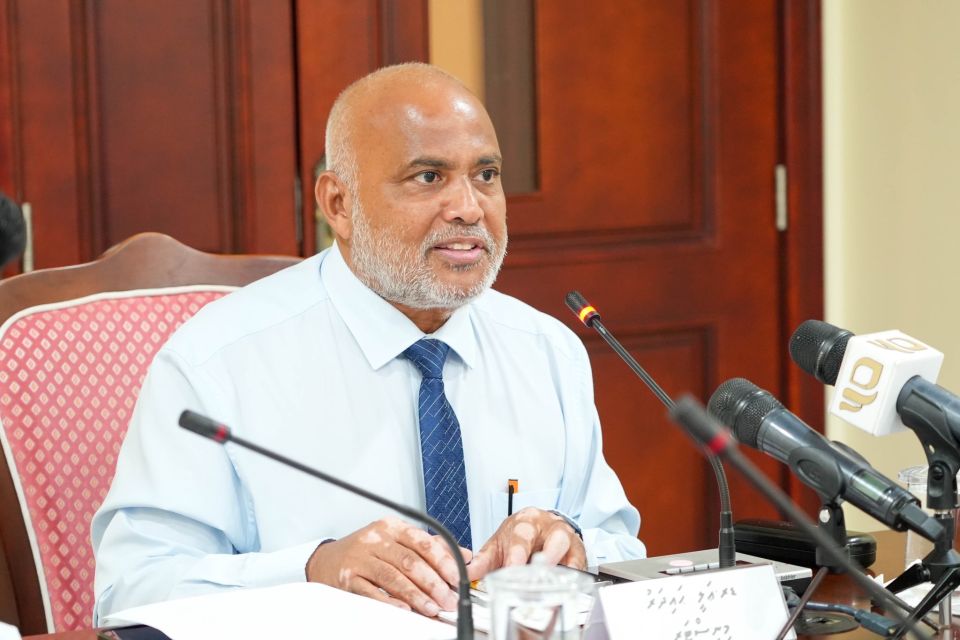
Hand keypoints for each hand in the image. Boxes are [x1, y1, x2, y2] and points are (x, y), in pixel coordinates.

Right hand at [305, 517, 471, 616]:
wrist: (327, 560)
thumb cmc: (367, 551)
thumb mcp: (397, 541)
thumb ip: (431, 546)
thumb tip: (464, 556)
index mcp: (392, 527)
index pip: (423, 542)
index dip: (443, 561)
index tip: (457, 576)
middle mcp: (376, 539)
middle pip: (410, 561)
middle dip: (434, 583)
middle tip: (448, 598)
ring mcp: (361, 558)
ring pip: (394, 577)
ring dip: (417, 595)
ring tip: (432, 608)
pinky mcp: (349, 578)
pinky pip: (372, 592)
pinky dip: (390, 601)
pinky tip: (404, 609)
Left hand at [468, 507, 585, 580]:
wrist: (539, 526)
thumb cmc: (518, 535)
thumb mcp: (499, 544)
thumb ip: (483, 560)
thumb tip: (467, 572)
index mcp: (526, 521)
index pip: (521, 535)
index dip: (517, 554)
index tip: (512, 568)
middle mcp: (549, 526)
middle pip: (552, 539)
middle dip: (547, 557)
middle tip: (538, 574)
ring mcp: (566, 537)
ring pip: (569, 549)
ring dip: (562, 566)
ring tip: (553, 583)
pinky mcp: (578, 551)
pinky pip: (579, 563)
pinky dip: (573, 575)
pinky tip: (567, 586)